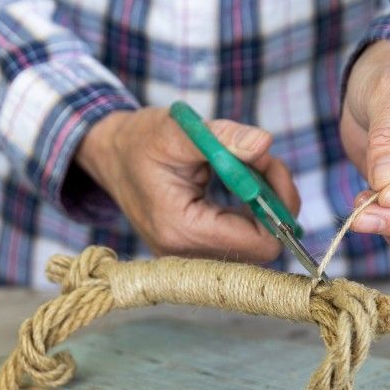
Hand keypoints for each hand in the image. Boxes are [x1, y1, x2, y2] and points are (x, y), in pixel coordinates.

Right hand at [75, 106, 299, 261]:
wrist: (113, 157)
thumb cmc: (141, 141)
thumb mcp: (179, 130)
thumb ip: (223, 137)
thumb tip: (264, 143)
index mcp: (181, 230)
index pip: (259, 242)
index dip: (276, 204)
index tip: (268, 162)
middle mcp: (186, 255)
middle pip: (262, 248)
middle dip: (273, 202)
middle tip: (261, 160)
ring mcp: (190, 259)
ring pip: (255, 246)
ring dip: (263, 205)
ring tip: (247, 166)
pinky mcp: (195, 254)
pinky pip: (240, 243)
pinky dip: (251, 213)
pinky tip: (240, 184)